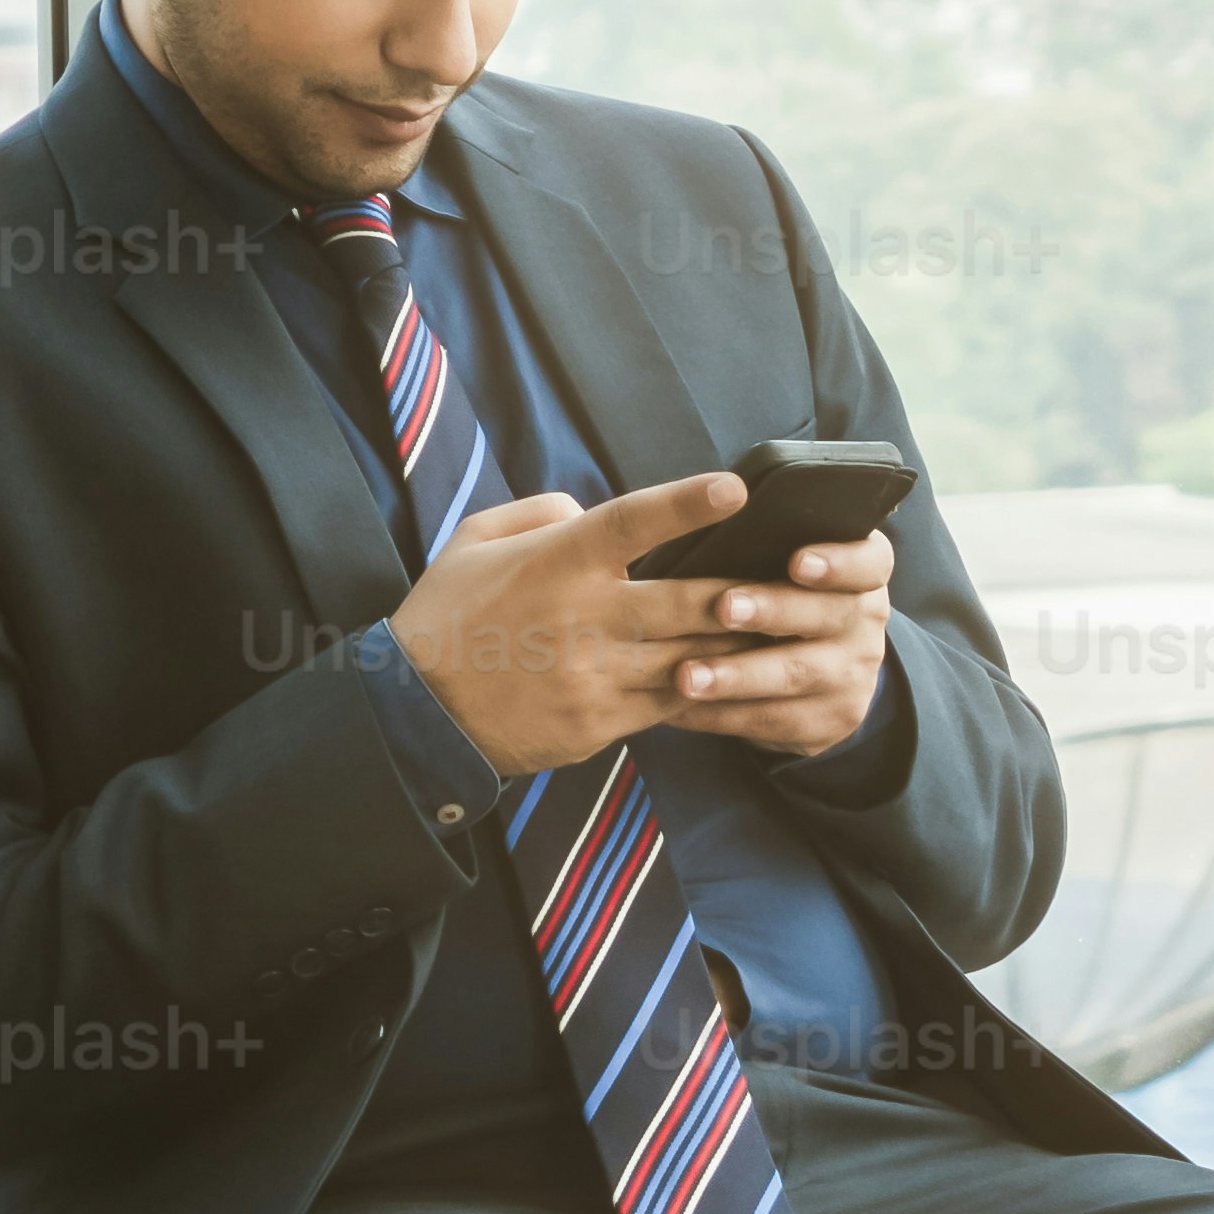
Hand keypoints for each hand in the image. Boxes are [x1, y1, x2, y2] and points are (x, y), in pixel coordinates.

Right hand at [381, 475, 896, 779]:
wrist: (417, 717)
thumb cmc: (445, 618)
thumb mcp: (474, 542)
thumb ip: (538, 513)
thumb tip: (585, 509)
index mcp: (557, 563)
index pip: (633, 523)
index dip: (687, 504)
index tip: (738, 489)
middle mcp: (585, 618)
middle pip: (692, 600)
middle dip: (749, 592)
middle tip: (796, 579)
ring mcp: (597, 676)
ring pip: (696, 657)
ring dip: (744, 646)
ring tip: (788, 630)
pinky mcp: (601, 724)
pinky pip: (672, 704)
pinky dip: (706, 688)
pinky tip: (734, 677)